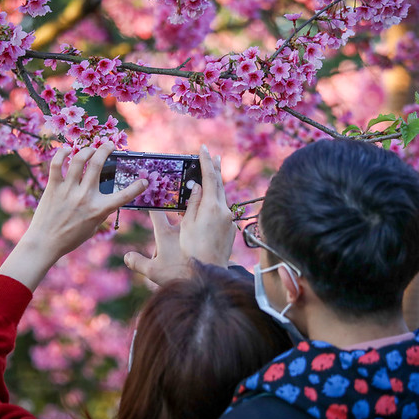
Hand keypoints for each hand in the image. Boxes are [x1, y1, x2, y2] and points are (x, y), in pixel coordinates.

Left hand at [0, 143, 147, 290]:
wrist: (45, 243)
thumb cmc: (70, 238)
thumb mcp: (93, 227)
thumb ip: (101, 211)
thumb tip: (106, 197)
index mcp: (98, 209)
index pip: (124, 196)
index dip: (137, 187)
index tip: (144, 180)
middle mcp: (85, 197)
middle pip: (98, 163)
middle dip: (106, 149)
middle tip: (110, 145)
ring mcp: (68, 190)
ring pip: (79, 159)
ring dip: (88, 149)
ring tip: (91, 148)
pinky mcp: (53, 187)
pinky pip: (56, 164)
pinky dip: (62, 153)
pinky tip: (68, 150)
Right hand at [180, 144, 235, 266]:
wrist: (210, 268)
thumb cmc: (193, 248)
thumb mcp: (187, 224)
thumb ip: (193, 203)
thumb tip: (198, 187)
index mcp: (211, 207)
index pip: (209, 178)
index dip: (206, 162)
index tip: (203, 149)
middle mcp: (224, 210)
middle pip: (220, 185)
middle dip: (216, 169)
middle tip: (215, 156)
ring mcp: (229, 219)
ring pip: (222, 197)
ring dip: (217, 185)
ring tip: (214, 173)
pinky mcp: (231, 228)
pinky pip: (223, 210)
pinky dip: (217, 201)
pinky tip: (212, 202)